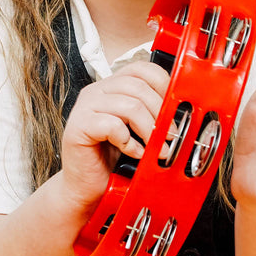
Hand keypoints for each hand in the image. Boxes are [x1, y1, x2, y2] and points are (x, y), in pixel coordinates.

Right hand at [60, 61, 169, 211]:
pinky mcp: (78, 125)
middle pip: (139, 86)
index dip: (163, 85)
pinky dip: (129, 142)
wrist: (86, 187)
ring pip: (130, 105)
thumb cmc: (111, 159)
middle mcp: (96, 91)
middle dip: (161, 113)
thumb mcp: (136, 130)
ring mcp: (85, 106)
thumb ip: (150, 114)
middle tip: (171, 135)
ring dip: (149, 130)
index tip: (173, 108)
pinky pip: (113, 126)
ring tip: (156, 148)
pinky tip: (133, 152)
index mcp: (111, 86)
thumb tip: (177, 112)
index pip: (141, 69)